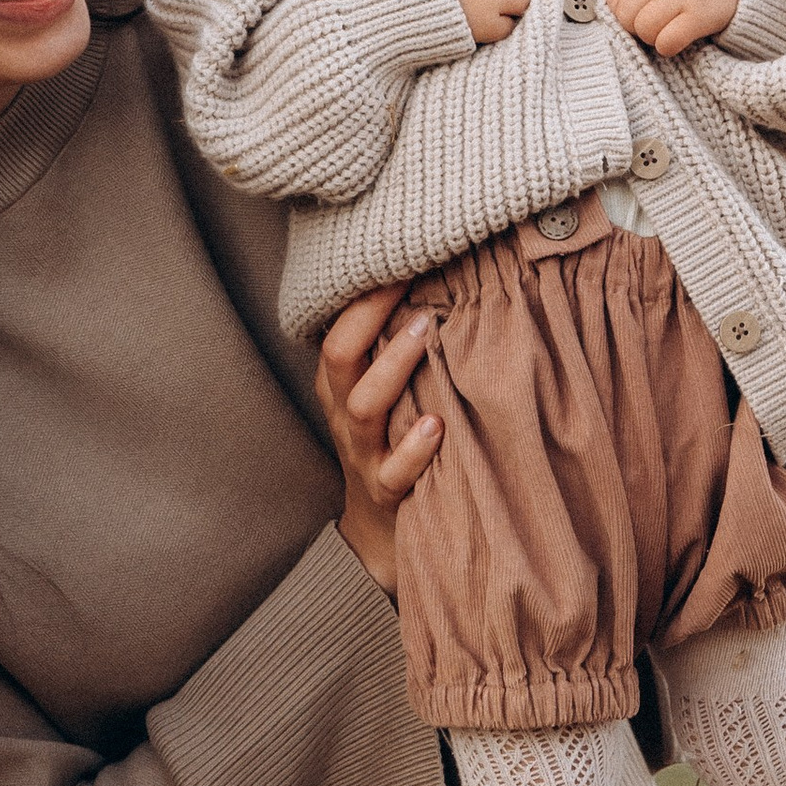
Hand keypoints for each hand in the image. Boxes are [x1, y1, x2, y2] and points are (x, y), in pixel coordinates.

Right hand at [315, 285, 441, 594]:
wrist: (381, 530)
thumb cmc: (394, 440)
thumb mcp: (385, 392)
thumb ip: (399, 345)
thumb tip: (445, 277)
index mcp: (341, 384)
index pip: (339, 328)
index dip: (363, 294)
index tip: (399, 256)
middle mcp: (346, 413)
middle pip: (340, 359)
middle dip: (371, 318)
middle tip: (413, 288)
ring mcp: (363, 454)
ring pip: (365, 408)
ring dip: (394, 367)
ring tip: (427, 334)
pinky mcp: (386, 493)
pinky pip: (394, 472)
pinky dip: (414, 449)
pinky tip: (437, 426)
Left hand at [604, 0, 743, 57]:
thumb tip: (612, 12)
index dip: (620, 14)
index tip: (636, 17)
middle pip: (626, 14)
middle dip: (633, 28)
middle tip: (652, 27)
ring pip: (643, 28)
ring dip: (651, 38)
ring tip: (666, 32)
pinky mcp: (700, 16)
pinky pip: (667, 42)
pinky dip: (667, 47)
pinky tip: (677, 41)